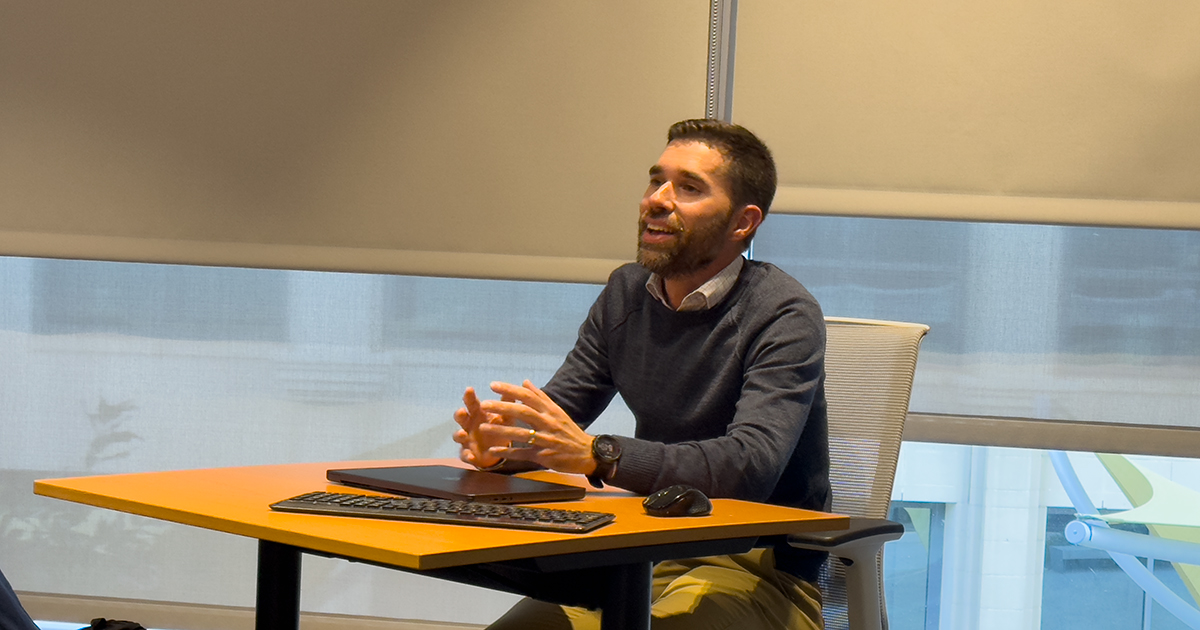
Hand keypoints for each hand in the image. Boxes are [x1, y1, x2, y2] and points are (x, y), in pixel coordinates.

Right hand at [452, 386, 511, 468]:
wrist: (496, 450)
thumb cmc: (498, 428)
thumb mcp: (505, 416)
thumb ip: (508, 402)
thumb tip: (520, 384)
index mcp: (478, 413)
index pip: (472, 402)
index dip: (469, 396)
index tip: (469, 389)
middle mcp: (469, 425)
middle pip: (461, 417)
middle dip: (459, 414)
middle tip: (462, 411)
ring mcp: (466, 439)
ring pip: (458, 435)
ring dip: (459, 434)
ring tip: (463, 434)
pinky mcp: (468, 453)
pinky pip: (464, 455)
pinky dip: (467, 455)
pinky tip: (471, 456)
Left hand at [475, 380, 598, 475]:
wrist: (587, 453)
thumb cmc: (569, 432)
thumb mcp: (557, 412)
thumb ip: (540, 397)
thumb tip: (525, 382)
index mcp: (550, 411)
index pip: (528, 397)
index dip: (510, 390)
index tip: (493, 385)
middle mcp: (548, 423)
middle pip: (523, 412)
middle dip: (502, 407)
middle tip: (483, 404)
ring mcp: (546, 440)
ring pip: (521, 434)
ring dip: (501, 431)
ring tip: (482, 428)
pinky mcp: (544, 456)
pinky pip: (523, 454)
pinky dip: (508, 452)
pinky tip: (493, 451)